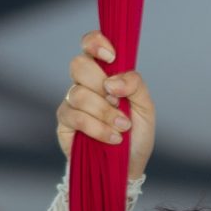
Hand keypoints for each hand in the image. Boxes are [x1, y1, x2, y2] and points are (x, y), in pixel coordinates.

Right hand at [57, 30, 154, 180]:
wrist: (128, 168)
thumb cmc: (137, 135)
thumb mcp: (146, 108)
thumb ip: (135, 85)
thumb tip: (113, 81)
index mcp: (104, 72)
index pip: (89, 44)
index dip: (95, 43)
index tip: (111, 56)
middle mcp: (85, 84)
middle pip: (78, 65)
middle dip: (101, 84)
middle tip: (118, 102)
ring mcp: (72, 103)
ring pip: (78, 93)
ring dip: (104, 112)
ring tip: (122, 127)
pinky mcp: (64, 124)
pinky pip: (75, 117)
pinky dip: (97, 128)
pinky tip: (113, 138)